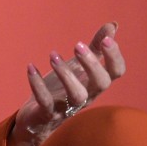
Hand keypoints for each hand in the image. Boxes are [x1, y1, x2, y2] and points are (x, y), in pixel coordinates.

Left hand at [9, 22, 124, 145]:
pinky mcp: (48, 113)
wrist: (36, 120)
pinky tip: (31, 67)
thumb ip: (94, 48)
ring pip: (77, 95)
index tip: (107, 38)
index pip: (116, 72)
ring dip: (66, 74)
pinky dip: (37, 84)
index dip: (114, 56)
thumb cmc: (61, 90)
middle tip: (77, 45)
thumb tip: (113, 26)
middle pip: (101, 83)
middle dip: (92, 64)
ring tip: (53, 55)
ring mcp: (68, 106)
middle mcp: (86, 95)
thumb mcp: (78, 67)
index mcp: (94, 83)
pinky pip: (45, 101)